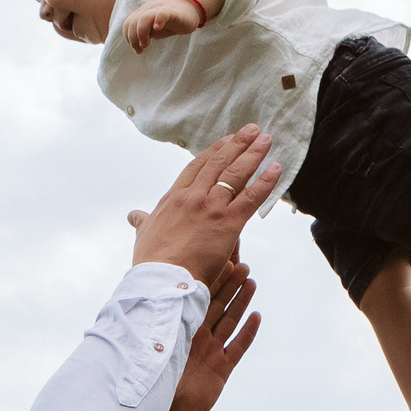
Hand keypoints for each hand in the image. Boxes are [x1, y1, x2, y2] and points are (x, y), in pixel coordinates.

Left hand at [123, 0, 203, 52]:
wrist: (190, 9)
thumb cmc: (171, 22)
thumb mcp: (155, 30)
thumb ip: (144, 35)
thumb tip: (136, 44)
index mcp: (142, 13)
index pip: (128, 24)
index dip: (129, 38)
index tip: (137, 49)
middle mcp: (148, 9)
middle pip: (133, 22)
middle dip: (133, 38)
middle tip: (141, 49)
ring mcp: (159, 9)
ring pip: (144, 18)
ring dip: (141, 33)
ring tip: (146, 44)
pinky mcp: (172, 11)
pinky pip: (162, 13)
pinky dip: (157, 20)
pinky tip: (158, 28)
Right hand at [129, 124, 280, 283]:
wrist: (162, 279)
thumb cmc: (151, 263)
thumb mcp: (144, 235)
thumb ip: (143, 222)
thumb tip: (134, 216)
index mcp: (173, 198)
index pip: (197, 167)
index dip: (214, 151)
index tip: (227, 140)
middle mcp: (193, 197)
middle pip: (219, 163)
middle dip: (237, 144)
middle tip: (253, 130)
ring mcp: (211, 208)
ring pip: (236, 174)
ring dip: (254, 154)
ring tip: (266, 140)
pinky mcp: (228, 223)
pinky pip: (251, 197)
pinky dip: (266, 181)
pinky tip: (276, 168)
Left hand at [166, 260, 260, 410]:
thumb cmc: (154, 380)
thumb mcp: (155, 345)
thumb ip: (158, 321)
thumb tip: (146, 288)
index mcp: (180, 328)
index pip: (197, 299)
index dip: (209, 281)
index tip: (219, 260)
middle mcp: (197, 336)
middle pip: (217, 305)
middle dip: (229, 285)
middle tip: (242, 264)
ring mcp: (211, 351)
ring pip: (230, 321)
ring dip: (241, 302)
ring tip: (251, 282)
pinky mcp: (222, 368)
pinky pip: (238, 346)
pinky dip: (247, 332)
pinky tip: (256, 316)